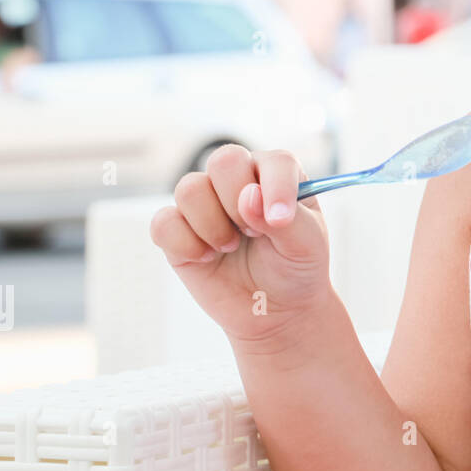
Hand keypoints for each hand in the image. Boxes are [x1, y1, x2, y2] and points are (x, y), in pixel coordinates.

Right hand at [149, 145, 332, 347]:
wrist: (276, 309)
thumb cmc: (296, 267)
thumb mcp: (307, 245)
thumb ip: (285, 218)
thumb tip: (248, 196)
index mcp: (277, 175)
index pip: (275, 161)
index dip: (277, 187)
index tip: (279, 221)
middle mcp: (238, 180)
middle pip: (224, 161)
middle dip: (238, 203)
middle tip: (253, 234)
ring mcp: (205, 203)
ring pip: (189, 188)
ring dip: (212, 225)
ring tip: (231, 247)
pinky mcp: (178, 230)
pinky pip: (164, 222)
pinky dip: (185, 244)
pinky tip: (206, 258)